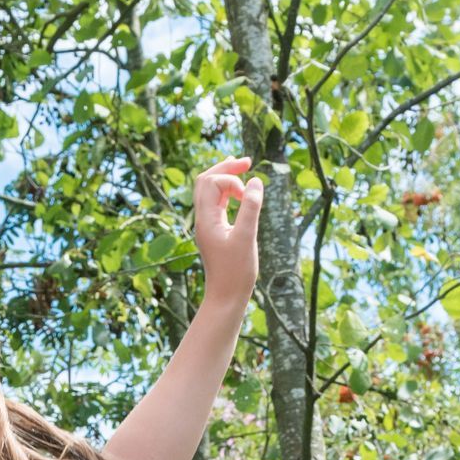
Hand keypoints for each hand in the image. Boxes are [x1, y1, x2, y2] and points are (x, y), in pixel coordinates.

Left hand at [193, 156, 263, 308]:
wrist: (226, 298)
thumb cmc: (236, 272)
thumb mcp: (247, 238)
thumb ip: (251, 208)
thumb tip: (256, 180)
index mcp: (206, 220)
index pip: (212, 183)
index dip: (232, 181)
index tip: (248, 196)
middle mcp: (203, 220)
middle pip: (205, 181)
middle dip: (224, 168)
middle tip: (246, 161)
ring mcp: (208, 226)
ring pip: (210, 191)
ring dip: (224, 177)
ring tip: (242, 166)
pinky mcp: (215, 232)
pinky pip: (217, 204)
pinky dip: (227, 192)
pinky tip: (241, 190)